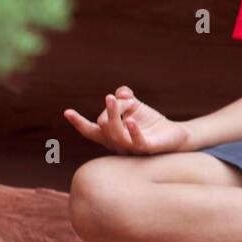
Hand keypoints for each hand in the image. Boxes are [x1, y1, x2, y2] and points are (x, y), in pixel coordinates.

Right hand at [63, 85, 189, 153]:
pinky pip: (137, 142)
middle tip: (113, 97)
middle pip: (103, 125)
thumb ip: (125, 96)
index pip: (91, 131)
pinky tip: (130, 119)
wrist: (174, 135)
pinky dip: (133, 131)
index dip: (79, 123)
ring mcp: (131, 149)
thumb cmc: (150, 122)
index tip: (67, 112)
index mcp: (110, 136)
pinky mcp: (147, 149)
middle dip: (109, 109)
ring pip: (116, 134)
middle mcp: (117, 144)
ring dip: (112, 115)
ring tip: (112, 99)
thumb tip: (121, 92)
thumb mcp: (134, 105)